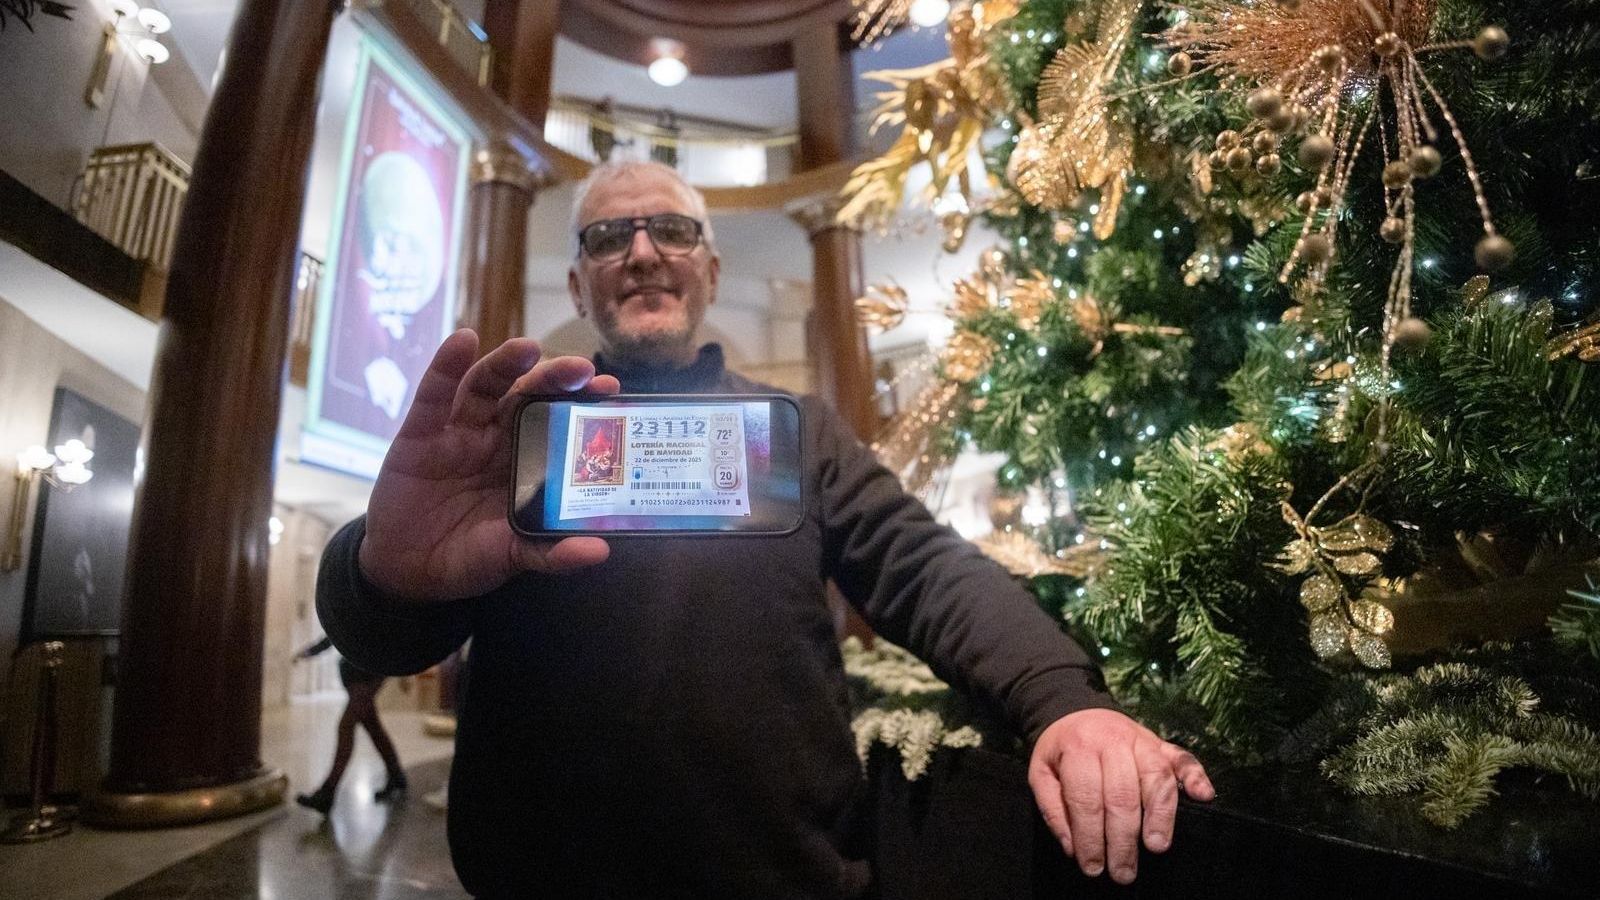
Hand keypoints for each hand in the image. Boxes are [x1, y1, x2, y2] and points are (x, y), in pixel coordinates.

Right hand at [358, 330, 619, 601]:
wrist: (405, 570)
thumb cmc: (466, 557)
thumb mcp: (511, 557)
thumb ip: (551, 554)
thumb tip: (599, 552)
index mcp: (527, 461)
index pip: (559, 422)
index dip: (582, 403)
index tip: (610, 388)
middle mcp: (498, 438)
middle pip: (528, 395)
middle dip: (554, 378)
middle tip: (580, 369)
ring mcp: (459, 431)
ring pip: (486, 386)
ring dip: (506, 363)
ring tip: (527, 348)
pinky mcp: (421, 431)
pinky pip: (433, 393)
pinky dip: (446, 365)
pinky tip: (463, 341)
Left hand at [1028, 708, 1213, 884]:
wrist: (1077, 711)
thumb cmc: (1061, 751)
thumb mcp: (1041, 773)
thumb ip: (1053, 809)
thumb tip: (1072, 847)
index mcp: (1079, 748)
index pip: (1086, 799)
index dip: (1090, 836)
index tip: (1093, 866)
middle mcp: (1114, 741)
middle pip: (1122, 794)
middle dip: (1123, 839)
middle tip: (1124, 871)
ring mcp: (1142, 740)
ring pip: (1156, 777)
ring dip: (1160, 814)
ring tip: (1156, 846)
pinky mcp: (1161, 744)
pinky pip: (1183, 758)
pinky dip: (1197, 776)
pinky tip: (1202, 796)